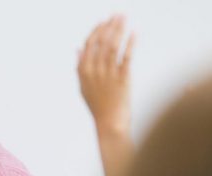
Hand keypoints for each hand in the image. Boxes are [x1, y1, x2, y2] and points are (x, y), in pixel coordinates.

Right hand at [78, 15, 134, 134]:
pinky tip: (134, 33)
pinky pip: (126, 56)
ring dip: (119, 29)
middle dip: (109, 25)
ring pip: (113, 46)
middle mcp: (94, 71)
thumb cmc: (99, 106)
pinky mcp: (122, 79)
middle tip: (117, 14)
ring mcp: (108, 75)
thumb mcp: (84, 87)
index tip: (104, 21)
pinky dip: (130, 43)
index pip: (89, 45)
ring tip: (124, 18)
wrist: (110, 124)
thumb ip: (80, 66)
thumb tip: (77, 49)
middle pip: (101, 42)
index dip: (97, 30)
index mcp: (83, 72)